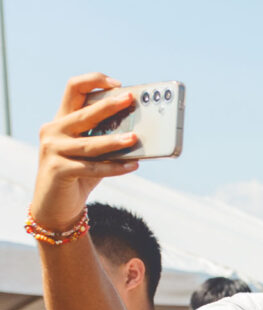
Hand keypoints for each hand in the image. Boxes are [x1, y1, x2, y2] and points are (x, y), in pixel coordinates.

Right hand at [32, 73, 139, 231]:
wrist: (55, 205)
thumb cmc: (78, 174)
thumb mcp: (91, 153)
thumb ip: (106, 139)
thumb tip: (140, 133)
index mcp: (62, 119)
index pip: (74, 88)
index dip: (94, 81)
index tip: (117, 84)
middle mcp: (53, 130)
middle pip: (84, 113)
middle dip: (109, 106)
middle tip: (131, 101)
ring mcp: (52, 149)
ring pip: (90, 144)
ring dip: (115, 142)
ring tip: (136, 139)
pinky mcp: (57, 170)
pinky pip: (92, 168)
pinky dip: (114, 167)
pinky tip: (132, 165)